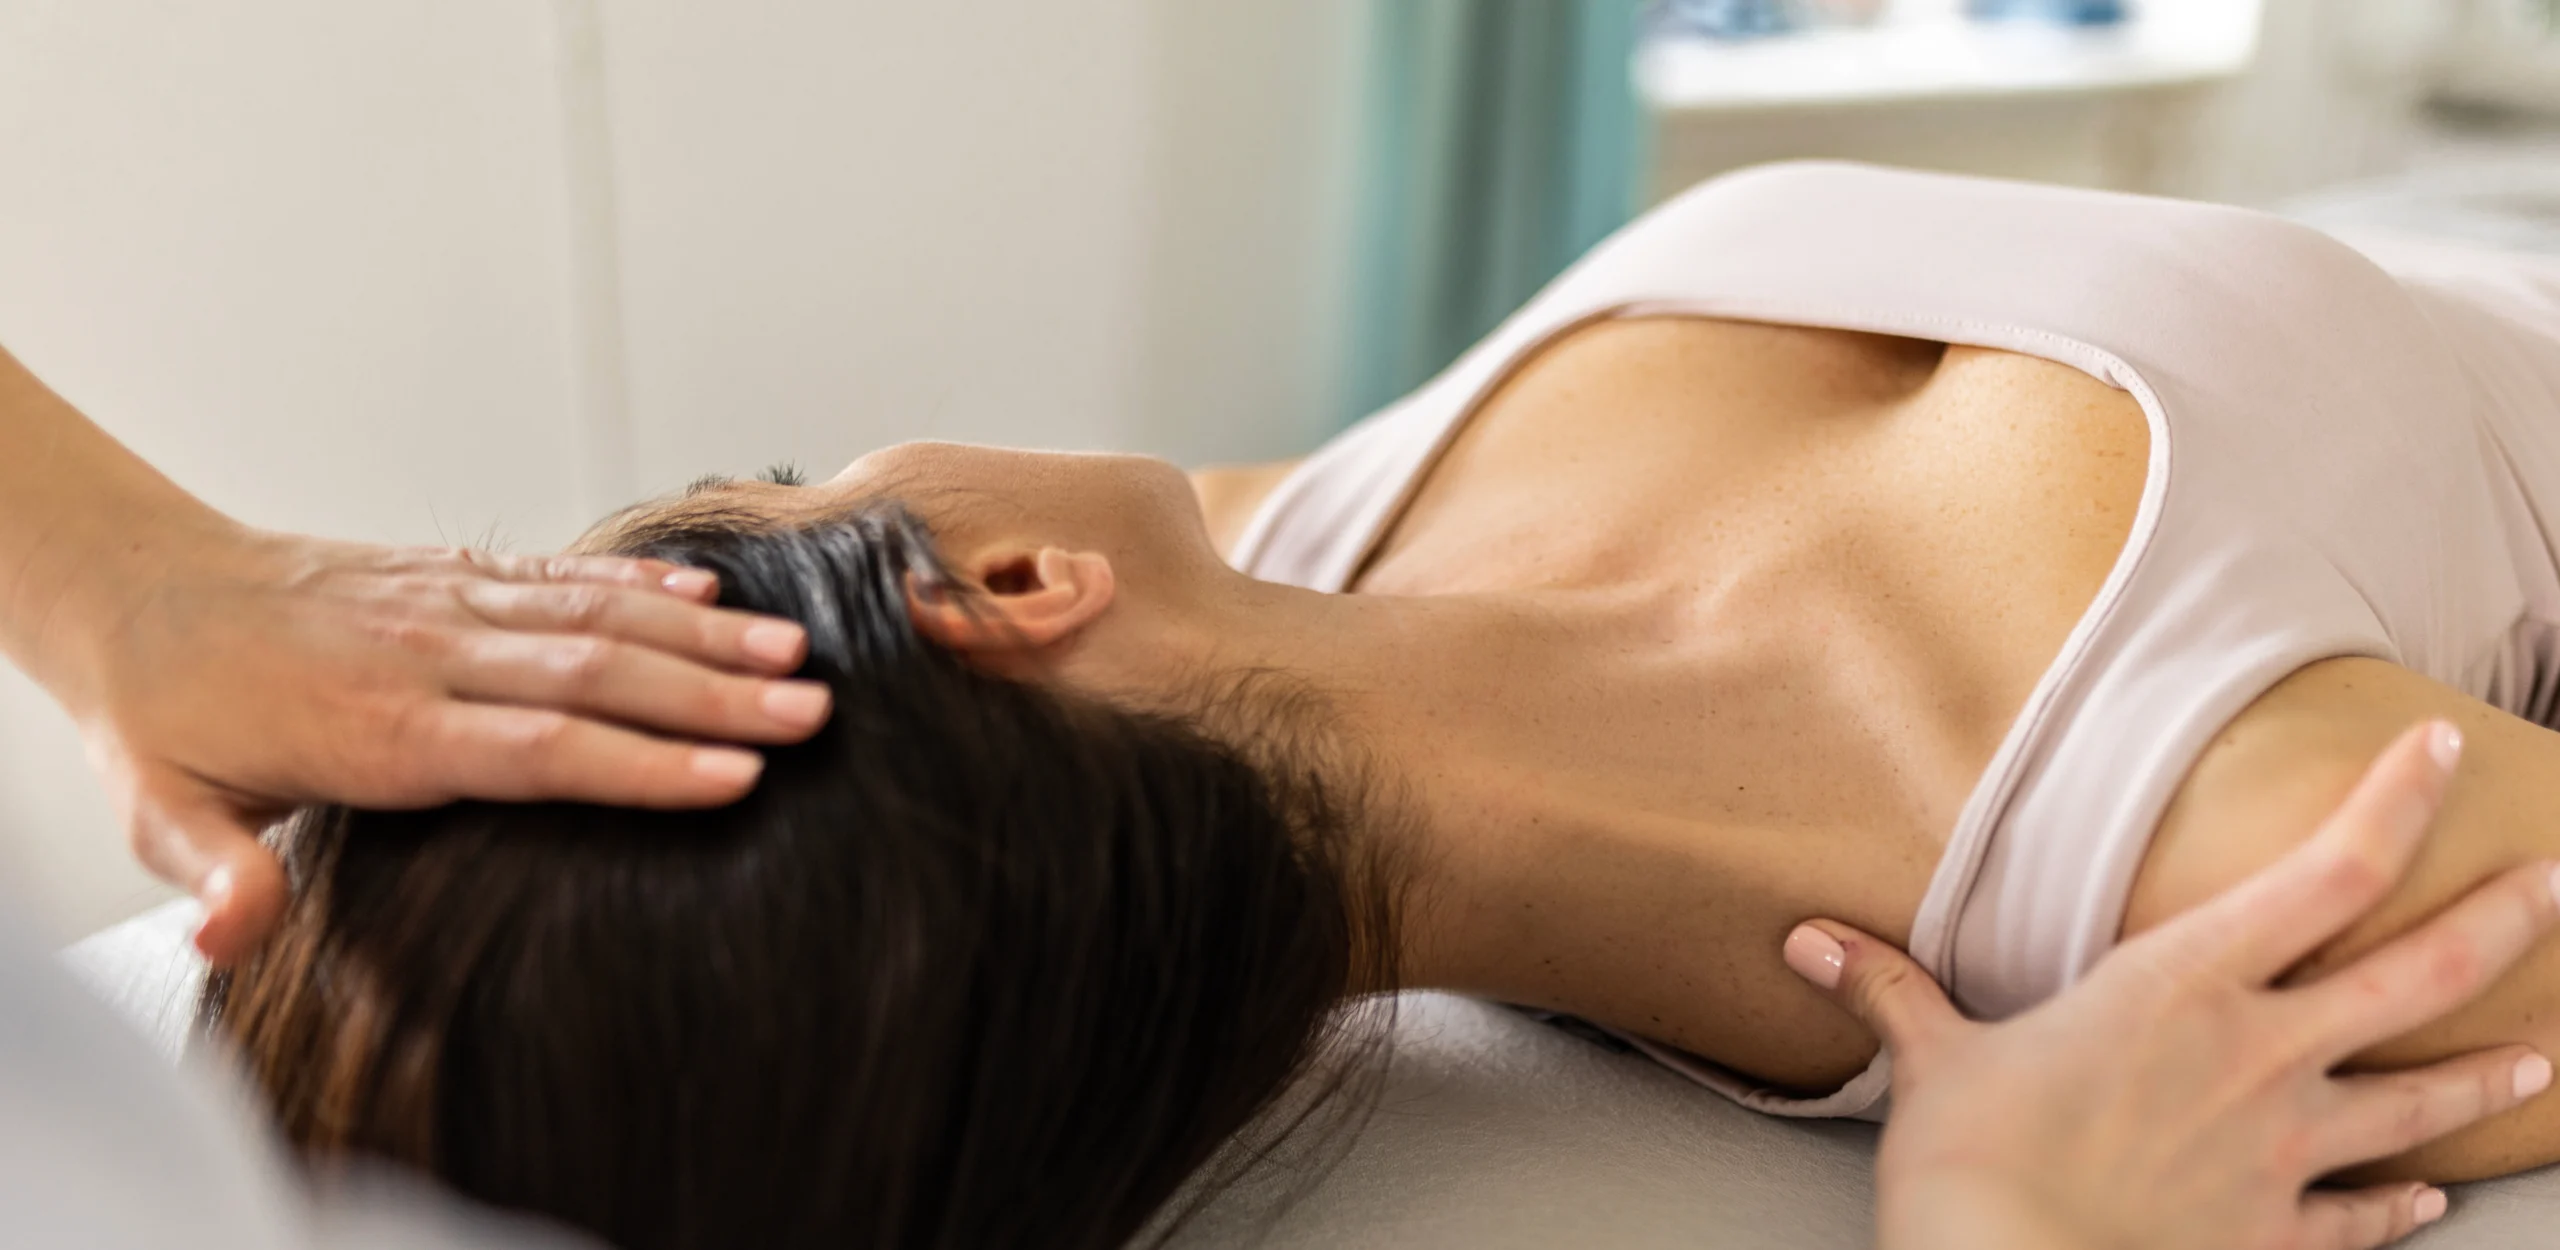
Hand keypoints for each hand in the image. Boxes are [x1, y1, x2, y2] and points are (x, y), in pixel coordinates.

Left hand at [60, 522, 831, 962]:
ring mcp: (449, 604)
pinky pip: (561, 572)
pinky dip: (641, 583)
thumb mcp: (160, 811)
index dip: (641, 765)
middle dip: (713, 699)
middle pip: (594, 674)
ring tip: (797, 657)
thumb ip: (215, 875)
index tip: (737, 779)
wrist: (138, 589)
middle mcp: (429, 654)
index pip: (535, 748)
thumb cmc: (165, 716)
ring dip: (703, 639)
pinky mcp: (455, 573)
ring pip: (594, 615)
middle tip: (813, 716)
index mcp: (378, 727)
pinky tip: (709, 600)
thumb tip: (233, 934)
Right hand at [1783, 720, 2557, 1249]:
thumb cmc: (1973, 1162)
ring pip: (2416, 1101)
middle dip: (2498, 921)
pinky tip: (2427, 1202)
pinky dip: (2399, 1208)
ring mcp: (2281, 1153)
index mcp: (2182, 986)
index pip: (2321, 872)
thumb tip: (1811, 940)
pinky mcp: (2272, 1238)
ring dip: (2485, 1077)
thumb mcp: (1931, 1062)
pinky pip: (2360, 1221)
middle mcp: (2259, 1058)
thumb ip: (1890, 991)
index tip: (2433, 749)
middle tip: (2557, 881)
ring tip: (2543, 1058)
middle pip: (2412, 977)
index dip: (2391, 802)